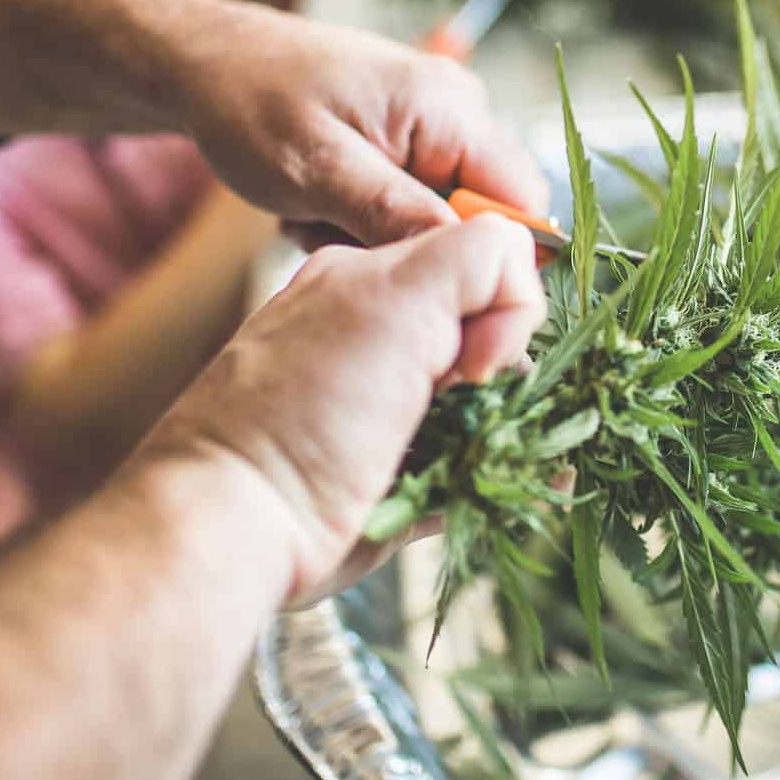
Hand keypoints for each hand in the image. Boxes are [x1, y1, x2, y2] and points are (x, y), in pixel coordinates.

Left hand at [149, 216, 545, 603]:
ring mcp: (387, 419)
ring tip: (531, 460)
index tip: (480, 359)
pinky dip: (506, 479)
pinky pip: (468, 474)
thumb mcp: (395, 297)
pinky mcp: (392, 487)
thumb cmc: (308, 404)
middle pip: (489, 341)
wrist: (239, 522)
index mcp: (373, 284)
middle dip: (516, 374)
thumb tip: (518, 295)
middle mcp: (380, 345)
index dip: (506, 306)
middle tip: (483, 411)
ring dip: (522, 430)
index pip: (482, 265)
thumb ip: (476, 258)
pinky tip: (540, 486)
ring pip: (487, 411)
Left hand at [176, 4, 548, 246]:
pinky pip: (414, 203)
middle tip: (342, 239)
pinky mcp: (408, 141)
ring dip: (383, 237)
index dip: (493, 258)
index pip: (522, 202)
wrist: (205, 64)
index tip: (429, 290)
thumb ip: (397, 212)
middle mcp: (458, 112)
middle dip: (419, 246)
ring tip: (317, 219)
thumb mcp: (319, 169)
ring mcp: (434, 125)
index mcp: (451, 108)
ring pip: (442, 216)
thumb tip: (469, 256)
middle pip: (483, 215)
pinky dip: (368, 220)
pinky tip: (319, 209)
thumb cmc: (251, 103)